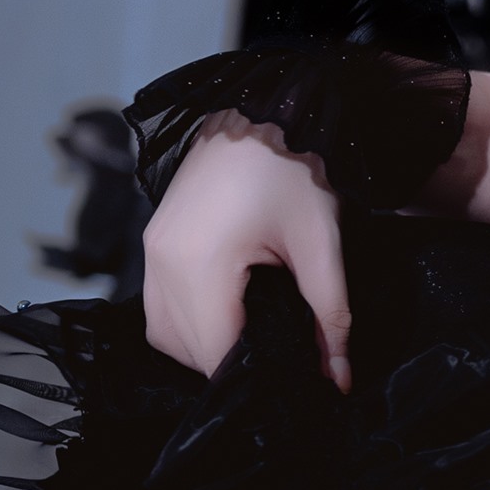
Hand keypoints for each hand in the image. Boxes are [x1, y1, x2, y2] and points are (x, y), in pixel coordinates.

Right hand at [140, 117, 351, 388]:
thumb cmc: (296, 169)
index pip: (213, 354)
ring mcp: (150, 249)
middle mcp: (160, 261)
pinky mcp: (153, 238)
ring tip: (254, 340)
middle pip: (184, 350)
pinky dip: (188, 320)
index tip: (290, 383)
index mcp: (198, 264)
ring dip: (204, 347)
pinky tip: (229, 313)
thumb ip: (330, 318)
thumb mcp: (321, 246)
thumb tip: (339, 380)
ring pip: (164, 332)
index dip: (252, 376)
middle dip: (229, 365)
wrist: (266, 106)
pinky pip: (159, 303)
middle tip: (279, 363)